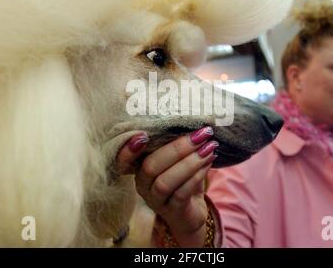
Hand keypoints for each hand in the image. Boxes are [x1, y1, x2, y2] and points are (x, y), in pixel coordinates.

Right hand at [116, 127, 217, 246]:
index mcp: (138, 168)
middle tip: (200, 134)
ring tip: (209, 148)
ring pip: (165, 181)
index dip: (127, 150)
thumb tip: (193, 120)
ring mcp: (155, 200)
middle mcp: (142, 185)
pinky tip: (208, 163)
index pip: (123, 161)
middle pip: (150, 166)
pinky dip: (196, 176)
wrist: (191, 213)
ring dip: (189, 162)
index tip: (142, 135)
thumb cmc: (182, 180)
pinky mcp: (172, 211)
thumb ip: (176, 143)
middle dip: (177, 148)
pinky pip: (181, 193)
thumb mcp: (176, 160)